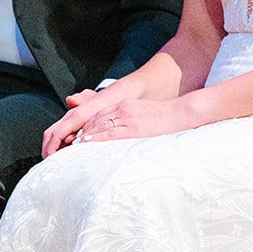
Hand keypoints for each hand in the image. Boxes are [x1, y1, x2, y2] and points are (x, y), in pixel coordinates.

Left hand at [43, 92, 184, 155]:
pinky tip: (86, 143)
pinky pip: (110, 132)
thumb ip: (131, 122)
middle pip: (94, 119)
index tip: (75, 136)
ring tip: (71, 146)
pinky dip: (96, 137)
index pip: (99, 115)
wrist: (184, 113)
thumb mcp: (145, 116)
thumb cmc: (168, 118)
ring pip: (98, 125)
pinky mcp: (134, 127)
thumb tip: (126, 135)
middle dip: (80, 131)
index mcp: (125, 106)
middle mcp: (122, 109)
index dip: (86, 126)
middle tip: (67, 143)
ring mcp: (127, 117)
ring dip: (83, 135)